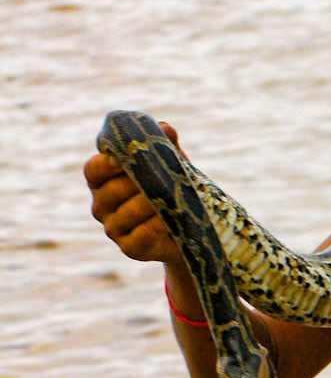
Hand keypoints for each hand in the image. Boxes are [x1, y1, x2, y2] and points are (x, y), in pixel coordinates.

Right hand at [86, 120, 182, 265]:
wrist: (191, 228)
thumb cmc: (173, 188)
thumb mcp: (171, 163)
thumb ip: (166, 144)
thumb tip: (164, 128)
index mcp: (103, 181)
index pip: (93, 170)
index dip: (104, 164)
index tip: (120, 159)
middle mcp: (102, 206)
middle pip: (110, 192)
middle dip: (135, 183)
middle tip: (159, 177)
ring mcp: (114, 229)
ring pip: (125, 214)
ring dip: (149, 204)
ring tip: (170, 197)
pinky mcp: (130, 249)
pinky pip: (140, 235)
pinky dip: (155, 225)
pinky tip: (169, 219)